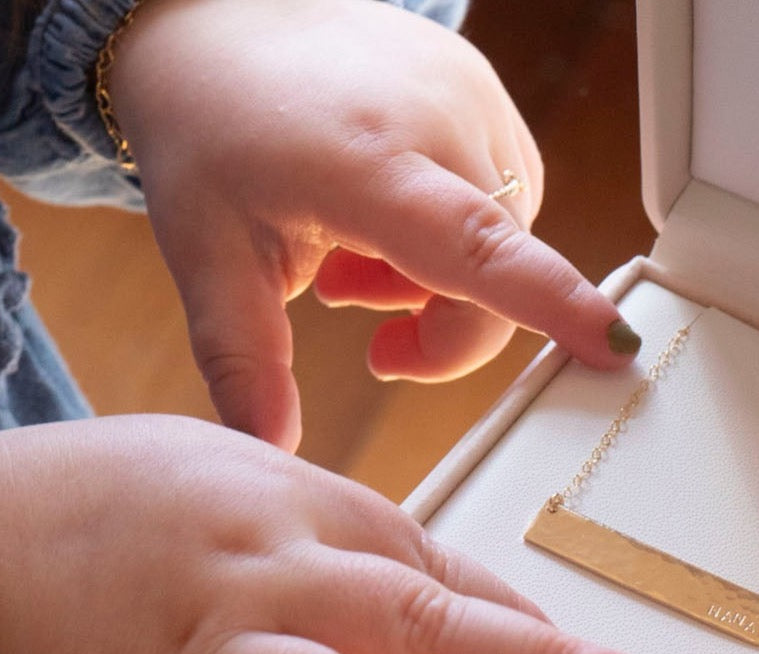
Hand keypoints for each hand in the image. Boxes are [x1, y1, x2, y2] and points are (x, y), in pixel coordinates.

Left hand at [108, 0, 640, 450]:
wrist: (211, 23)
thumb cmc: (205, 131)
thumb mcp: (206, 257)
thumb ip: (242, 361)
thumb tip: (268, 448)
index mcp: (366, 164)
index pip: (477, 245)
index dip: (547, 302)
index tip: (610, 345)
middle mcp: (437, 118)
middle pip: (496, 266)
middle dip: (435, 322)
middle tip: (348, 302)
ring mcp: (468, 92)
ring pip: (502, 233)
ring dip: (438, 274)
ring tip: (352, 251)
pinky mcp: (476, 87)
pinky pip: (498, 189)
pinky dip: (449, 230)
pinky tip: (381, 217)